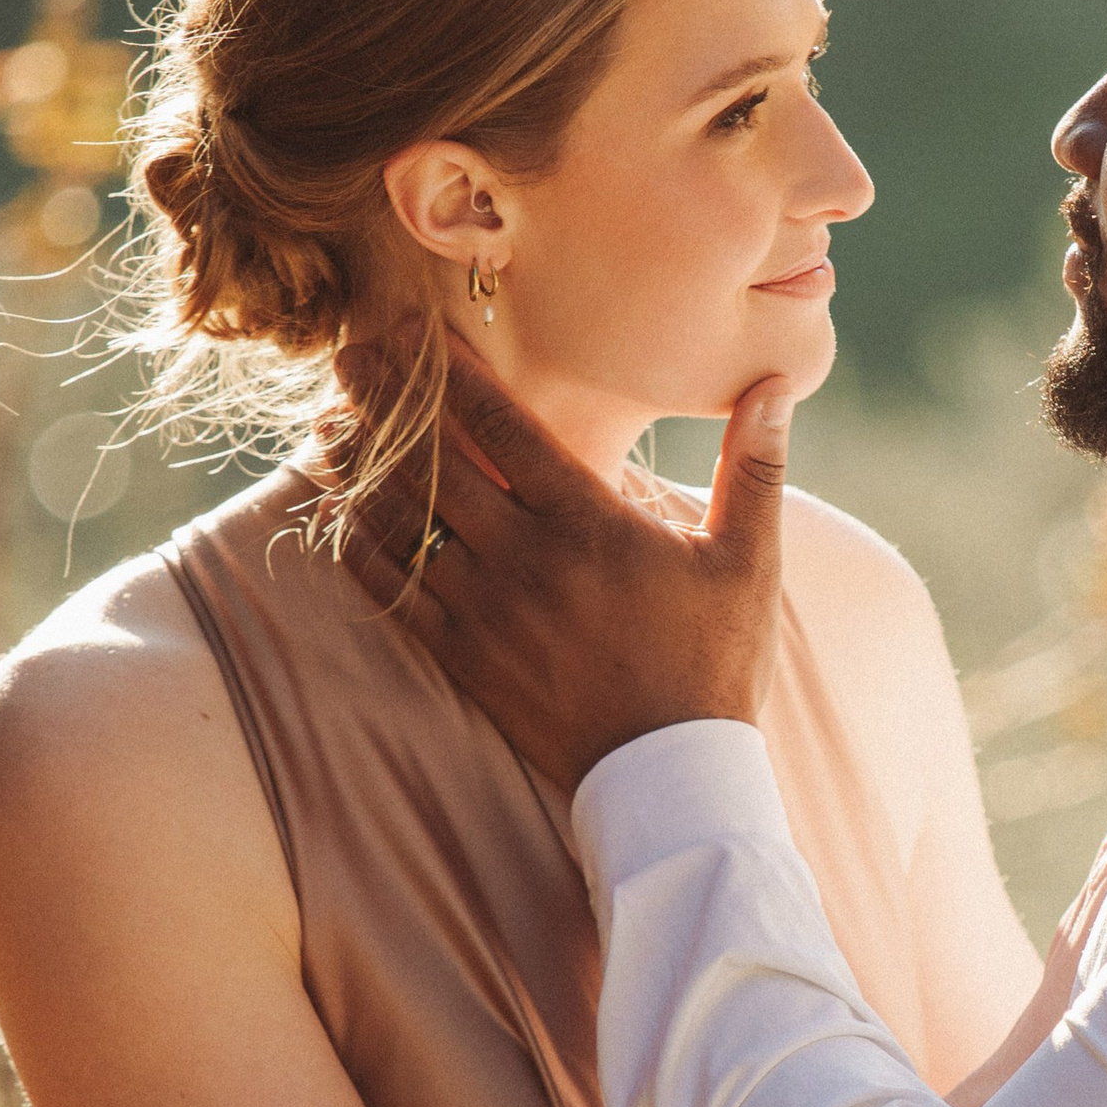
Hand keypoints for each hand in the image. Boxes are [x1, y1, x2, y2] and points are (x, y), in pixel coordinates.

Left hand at [336, 340, 792, 794]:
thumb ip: (755, 467)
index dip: (452, 370)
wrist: (670, 776)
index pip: (503, 424)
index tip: (415, 329)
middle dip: (388, 401)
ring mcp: (486, 611)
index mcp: (588, 522)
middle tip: (347, 355)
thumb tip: (779, 384)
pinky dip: (357, 549)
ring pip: (402, 522)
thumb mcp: (749, 561)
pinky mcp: (464, 659)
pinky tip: (335, 516)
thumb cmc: (715, 661)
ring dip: (359, 467)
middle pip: (437, 460)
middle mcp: (525, 558)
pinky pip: (393, 592)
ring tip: (327, 423)